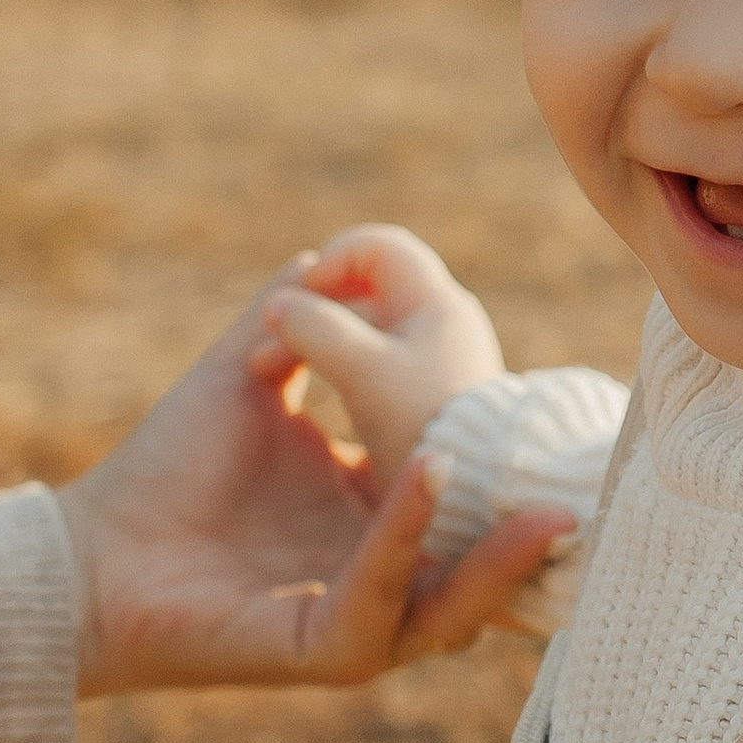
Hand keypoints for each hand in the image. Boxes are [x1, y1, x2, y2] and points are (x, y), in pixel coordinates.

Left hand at [53, 253, 569, 694]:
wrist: (88, 553)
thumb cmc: (165, 472)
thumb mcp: (246, 382)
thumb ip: (297, 327)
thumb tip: (331, 257)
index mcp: (382, 520)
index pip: (474, 500)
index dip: (519, 463)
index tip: (566, 415)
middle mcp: (387, 577)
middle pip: (489, 565)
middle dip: (545, 534)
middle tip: (599, 487)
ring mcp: (364, 622)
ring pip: (457, 603)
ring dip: (500, 554)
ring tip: (546, 508)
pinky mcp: (324, 651)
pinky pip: (383, 600)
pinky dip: (408, 537)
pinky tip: (429, 475)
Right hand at [252, 223, 503, 489]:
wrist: (476, 494)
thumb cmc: (423, 427)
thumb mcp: (363, 373)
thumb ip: (316, 329)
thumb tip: (279, 304)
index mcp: (435, 303)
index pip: (378, 248)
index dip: (332, 262)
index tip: (299, 300)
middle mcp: (440, 322)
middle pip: (364, 290)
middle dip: (312, 310)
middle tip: (266, 350)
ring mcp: (434, 358)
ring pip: (363, 329)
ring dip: (316, 341)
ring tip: (266, 371)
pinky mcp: (424, 392)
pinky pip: (373, 362)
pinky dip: (338, 367)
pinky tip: (310, 394)